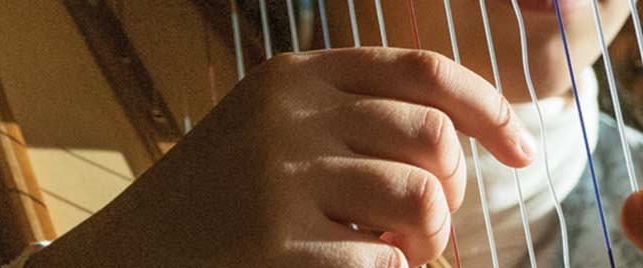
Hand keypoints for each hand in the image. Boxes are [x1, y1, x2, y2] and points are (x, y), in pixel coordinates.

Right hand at [27, 48, 535, 266]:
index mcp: (296, 76)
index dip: (489, 110)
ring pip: (423, 199)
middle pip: (434, 138)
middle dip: (453, 191)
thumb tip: (466, 138)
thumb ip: (353, 117)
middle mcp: (289, 115)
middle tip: (426, 229)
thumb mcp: (274, 130)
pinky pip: (384, 265)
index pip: (425, 71)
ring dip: (429, 241)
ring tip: (398, 257)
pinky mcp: (275, 247)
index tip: (520, 152)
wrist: (122, 260)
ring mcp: (280, 180)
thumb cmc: (217, 202)